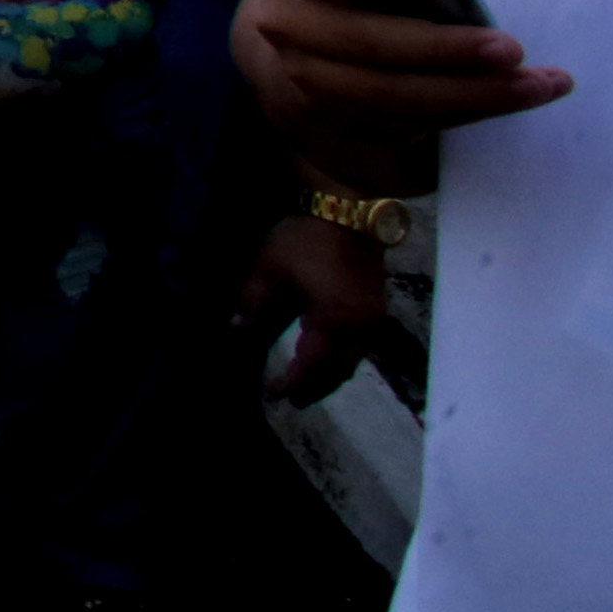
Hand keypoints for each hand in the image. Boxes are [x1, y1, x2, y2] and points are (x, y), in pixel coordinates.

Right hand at [232, 0, 564, 182]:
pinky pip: (409, 121)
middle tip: (509, 48)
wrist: (315, 42)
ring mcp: (307, 79)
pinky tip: (521, 96)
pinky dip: (470, 110)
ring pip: (388, 94)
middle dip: (439, 48)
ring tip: (536, 84)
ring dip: (469, 93)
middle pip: (358, 40)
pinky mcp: (341, 119)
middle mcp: (285, 25)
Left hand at [240, 210, 393, 405]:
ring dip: (332, 375)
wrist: (349, 211)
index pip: (312, 363)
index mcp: (332, 319)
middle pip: (339, 369)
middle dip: (317, 387)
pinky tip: (329, 355)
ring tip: (310, 384)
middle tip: (294, 400)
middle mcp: (359, 326)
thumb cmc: (307, 238)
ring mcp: (373, 317)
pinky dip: (344, 356)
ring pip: (354, 359)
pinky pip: (362, 344)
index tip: (275, 395)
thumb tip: (235, 327)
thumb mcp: (270, 266)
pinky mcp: (377, 306)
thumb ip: (253, 300)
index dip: (294, 382)